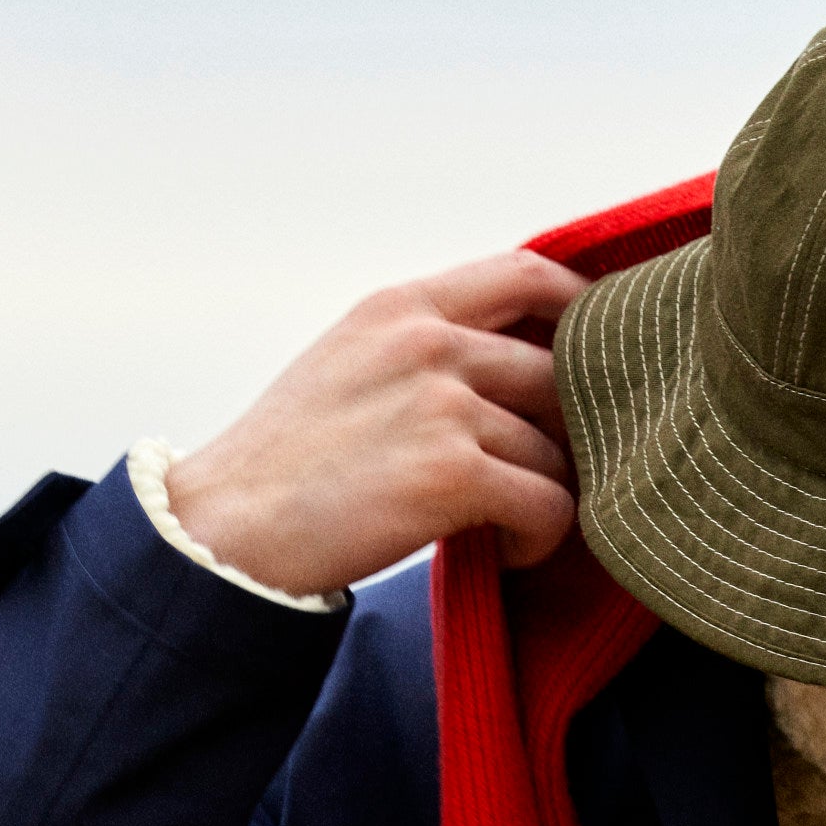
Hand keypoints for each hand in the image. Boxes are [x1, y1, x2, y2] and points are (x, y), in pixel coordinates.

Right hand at [165, 251, 588, 595]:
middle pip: (559, 371)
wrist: (226, 529)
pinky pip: (550, 504)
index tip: (600, 351)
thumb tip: (523, 356)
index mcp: (401, 307)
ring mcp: (442, 404)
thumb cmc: (290, 461)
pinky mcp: (453, 473)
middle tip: (538, 473)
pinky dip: (539, 538)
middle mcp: (427, 342)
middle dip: (566, 429)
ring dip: (544, 494)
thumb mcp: (351, 362)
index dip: (582, 310)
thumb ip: (427, 344)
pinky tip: (504, 551)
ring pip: (555, 448)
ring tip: (501, 525)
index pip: (527, 274)